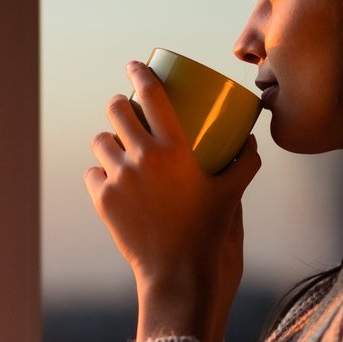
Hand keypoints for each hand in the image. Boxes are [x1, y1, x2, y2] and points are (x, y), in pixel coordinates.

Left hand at [83, 61, 261, 341]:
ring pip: (100, 142)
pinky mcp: (103, 201)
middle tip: (126, 109)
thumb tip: (250, 140)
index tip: (135, 66)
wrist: (179, 275)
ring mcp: (119, 179)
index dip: (139, 73)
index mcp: (175, 149)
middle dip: (119, 104)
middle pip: (116, 110)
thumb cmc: (211, 233)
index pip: (151, 94)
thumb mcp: (232, 194)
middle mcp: (142, 158)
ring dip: (107, 139)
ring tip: (116, 144)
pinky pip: (92, 174)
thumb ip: (245, 163)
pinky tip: (108, 176)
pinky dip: (100, 173)